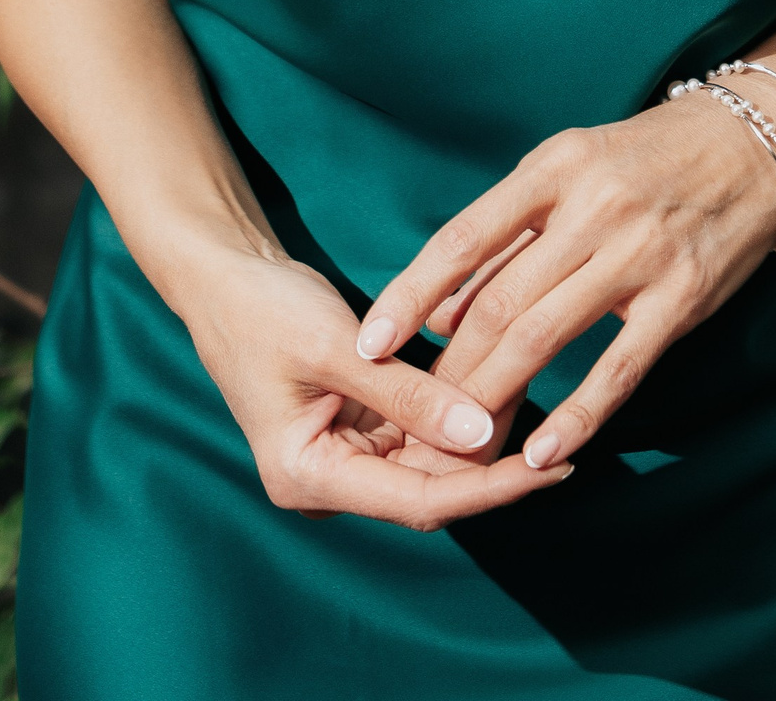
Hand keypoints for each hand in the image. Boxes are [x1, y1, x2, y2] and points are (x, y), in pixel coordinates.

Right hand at [179, 244, 574, 527]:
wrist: (224, 275)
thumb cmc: (263, 310)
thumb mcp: (335, 348)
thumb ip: (406, 394)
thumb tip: (480, 434)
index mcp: (309, 477)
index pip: (419, 500)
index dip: (486, 489)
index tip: (546, 470)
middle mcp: (331, 479)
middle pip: (431, 483)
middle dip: (490, 452)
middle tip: (552, 419)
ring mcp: (346, 454)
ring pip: (432, 456)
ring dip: (478, 426)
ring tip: (533, 388)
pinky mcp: (360, 424)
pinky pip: (420, 426)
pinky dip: (455, 404)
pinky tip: (497, 377)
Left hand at [354, 96, 775, 471]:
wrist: (751, 146)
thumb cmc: (642, 161)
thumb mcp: (567, 172)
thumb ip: (506, 239)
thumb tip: (436, 313)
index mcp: (552, 169)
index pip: (463, 238)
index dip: (410, 293)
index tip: (369, 342)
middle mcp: (590, 208)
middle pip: (500, 302)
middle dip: (449, 368)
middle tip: (412, 419)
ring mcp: (639, 254)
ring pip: (546, 336)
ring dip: (495, 396)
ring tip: (458, 444)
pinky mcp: (681, 298)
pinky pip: (619, 368)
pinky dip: (576, 415)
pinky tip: (541, 454)